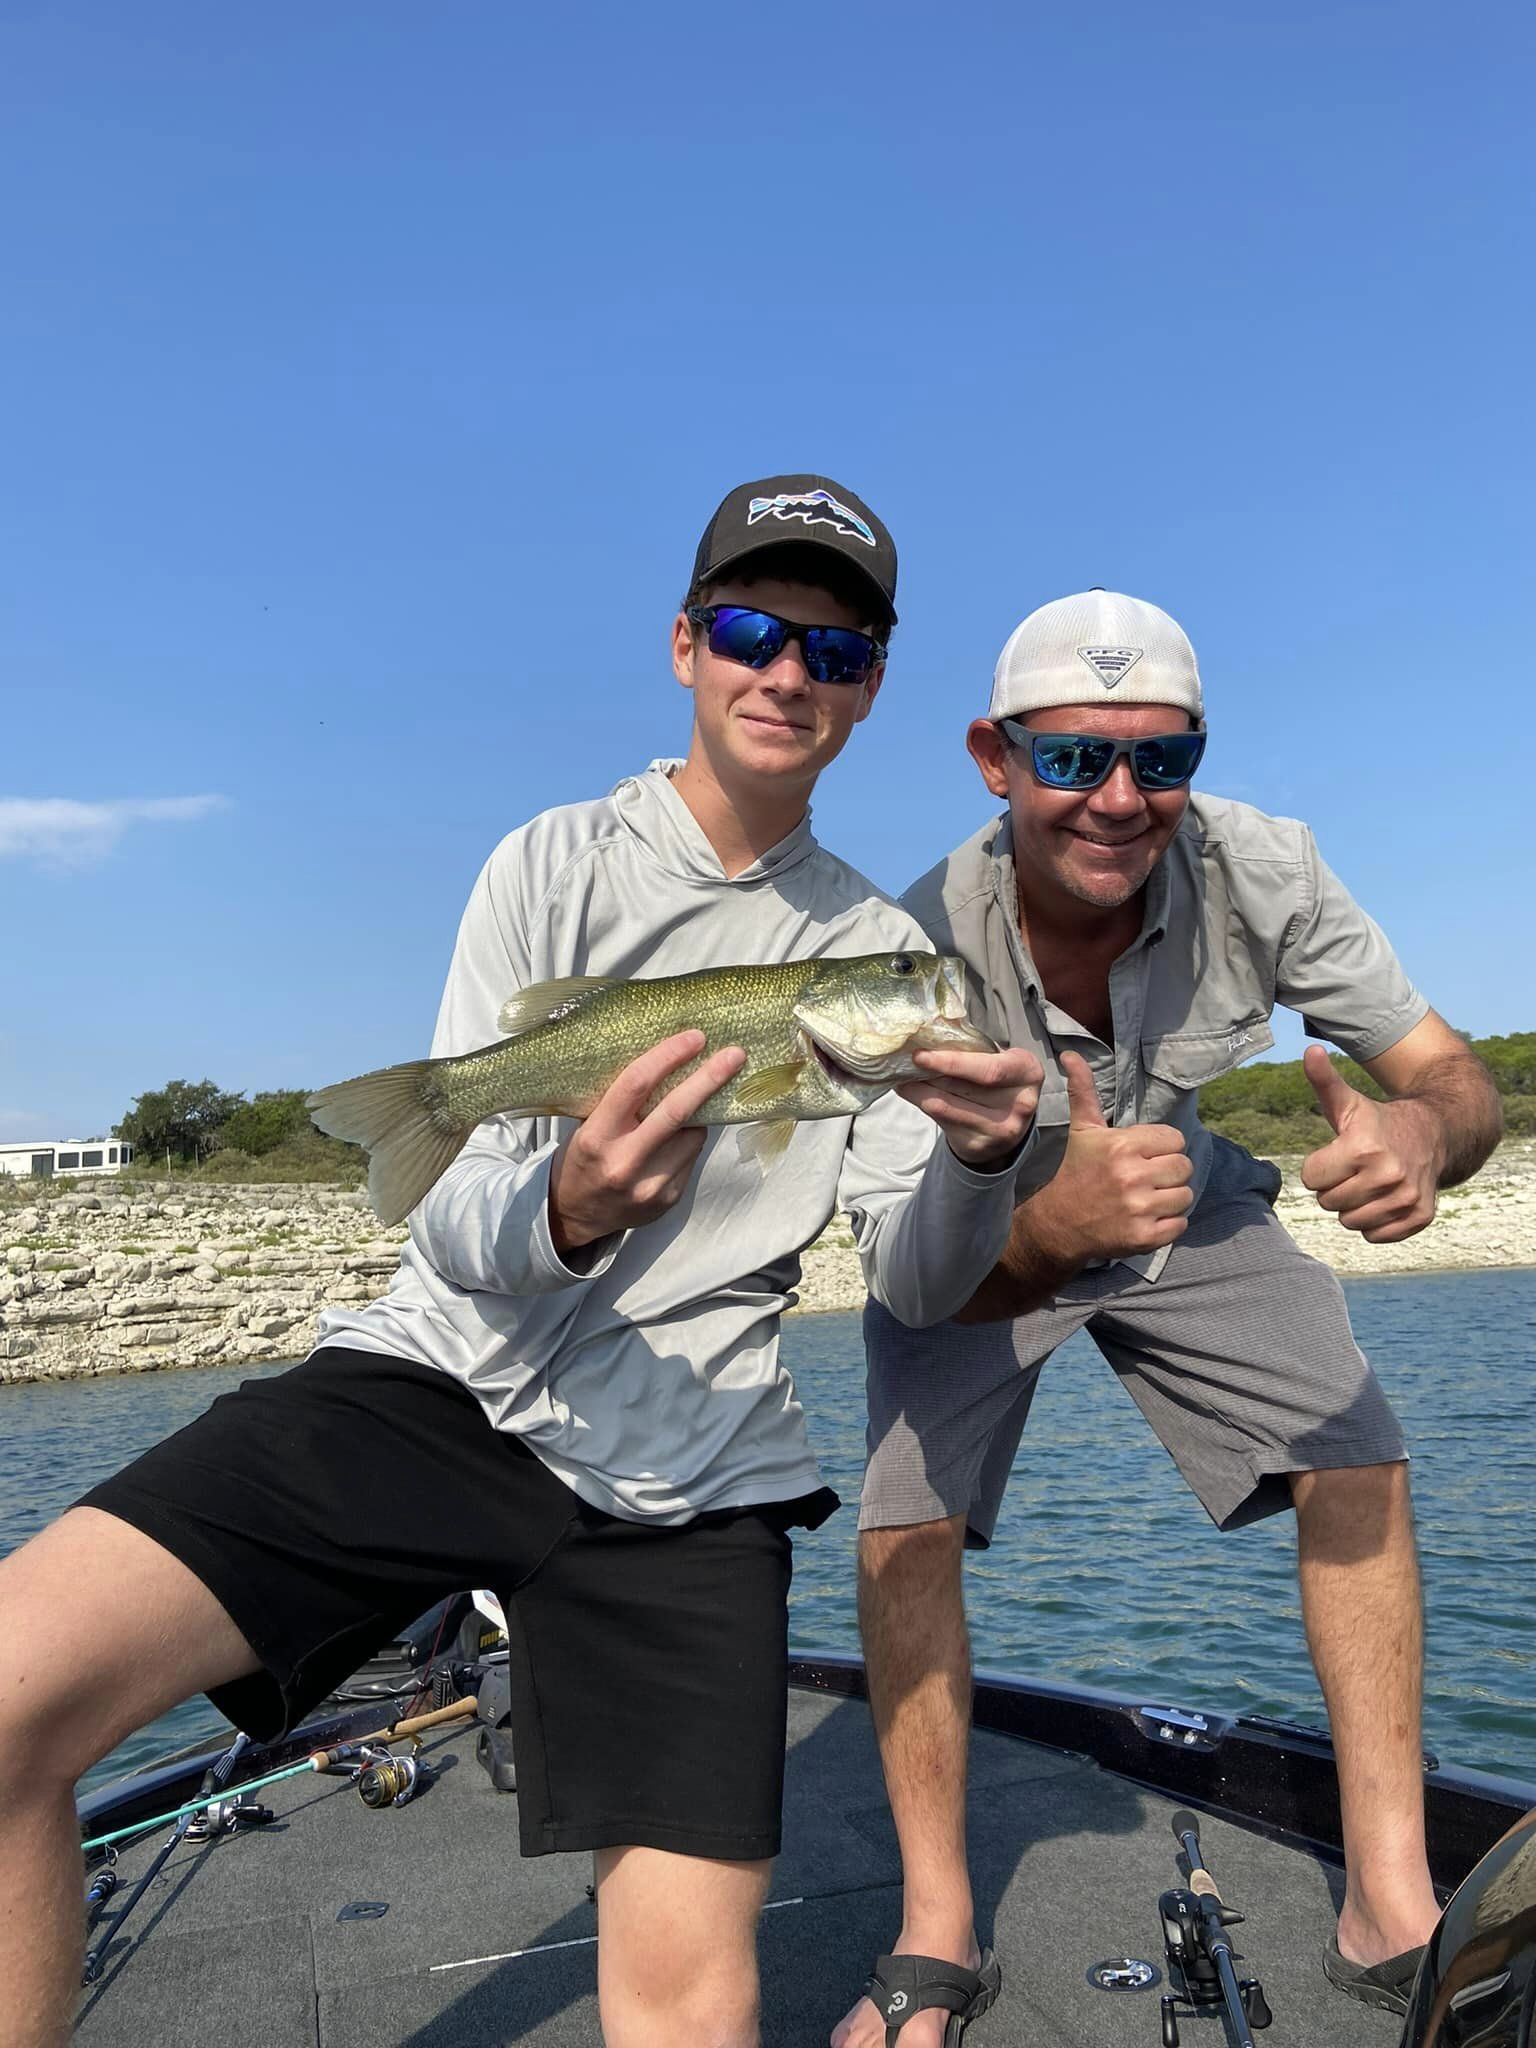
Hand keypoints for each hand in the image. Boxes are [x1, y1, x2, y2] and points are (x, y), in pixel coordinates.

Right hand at [548, 1031, 746, 1253]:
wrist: (576, 1216)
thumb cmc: (583, 1159)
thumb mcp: (589, 1126)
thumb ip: (624, 1103)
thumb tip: (673, 1065)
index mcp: (597, 1136)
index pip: (636, 1085)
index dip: (668, 1056)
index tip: (694, 1038)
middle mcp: (625, 1162)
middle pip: (676, 1111)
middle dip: (710, 1078)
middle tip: (734, 1054)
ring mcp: (650, 1184)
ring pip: (693, 1135)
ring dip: (699, 1115)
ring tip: (688, 1108)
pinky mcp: (669, 1198)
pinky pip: (692, 1157)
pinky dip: (690, 1140)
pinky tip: (676, 1140)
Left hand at [895, 1044, 1043, 1167]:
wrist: (1007, 1126)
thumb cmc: (998, 1083)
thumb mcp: (998, 1059)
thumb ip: (974, 1047)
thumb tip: (932, 1029)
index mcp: (1028, 1072)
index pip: (989, 1068)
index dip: (952, 1062)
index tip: (921, 1054)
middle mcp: (1021, 1103)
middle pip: (964, 1086)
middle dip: (930, 1073)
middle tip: (904, 1061)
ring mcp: (1002, 1129)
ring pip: (946, 1105)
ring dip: (918, 1089)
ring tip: (901, 1075)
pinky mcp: (980, 1144)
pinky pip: (941, 1120)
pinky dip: (921, 1102)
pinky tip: (910, 1091)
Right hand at [1022, 1051, 1194, 1263]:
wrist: (1060, 1222)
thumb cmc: (1078, 1170)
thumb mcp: (1082, 1130)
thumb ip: (1084, 1091)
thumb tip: (1070, 1054)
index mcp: (1122, 1146)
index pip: (1175, 1140)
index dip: (1161, 1148)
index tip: (1141, 1157)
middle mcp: (1132, 1176)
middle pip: (1184, 1168)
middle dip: (1168, 1173)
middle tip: (1144, 1179)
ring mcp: (1139, 1209)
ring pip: (1186, 1196)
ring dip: (1170, 1198)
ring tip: (1146, 1199)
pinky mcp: (1144, 1237)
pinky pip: (1180, 1224)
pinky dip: (1169, 1223)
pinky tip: (1146, 1218)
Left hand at [1299, 1045, 1440, 1241]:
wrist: (1434, 1134)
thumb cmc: (1377, 1121)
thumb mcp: (1348, 1103)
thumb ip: (1324, 1081)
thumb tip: (1309, 1050)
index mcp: (1363, 1147)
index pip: (1311, 1178)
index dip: (1319, 1166)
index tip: (1338, 1153)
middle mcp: (1388, 1174)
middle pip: (1328, 1202)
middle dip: (1335, 1186)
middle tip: (1355, 1168)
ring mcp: (1407, 1198)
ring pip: (1349, 1222)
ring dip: (1353, 1206)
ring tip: (1369, 1182)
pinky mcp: (1420, 1217)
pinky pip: (1374, 1236)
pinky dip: (1375, 1223)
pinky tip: (1385, 1198)